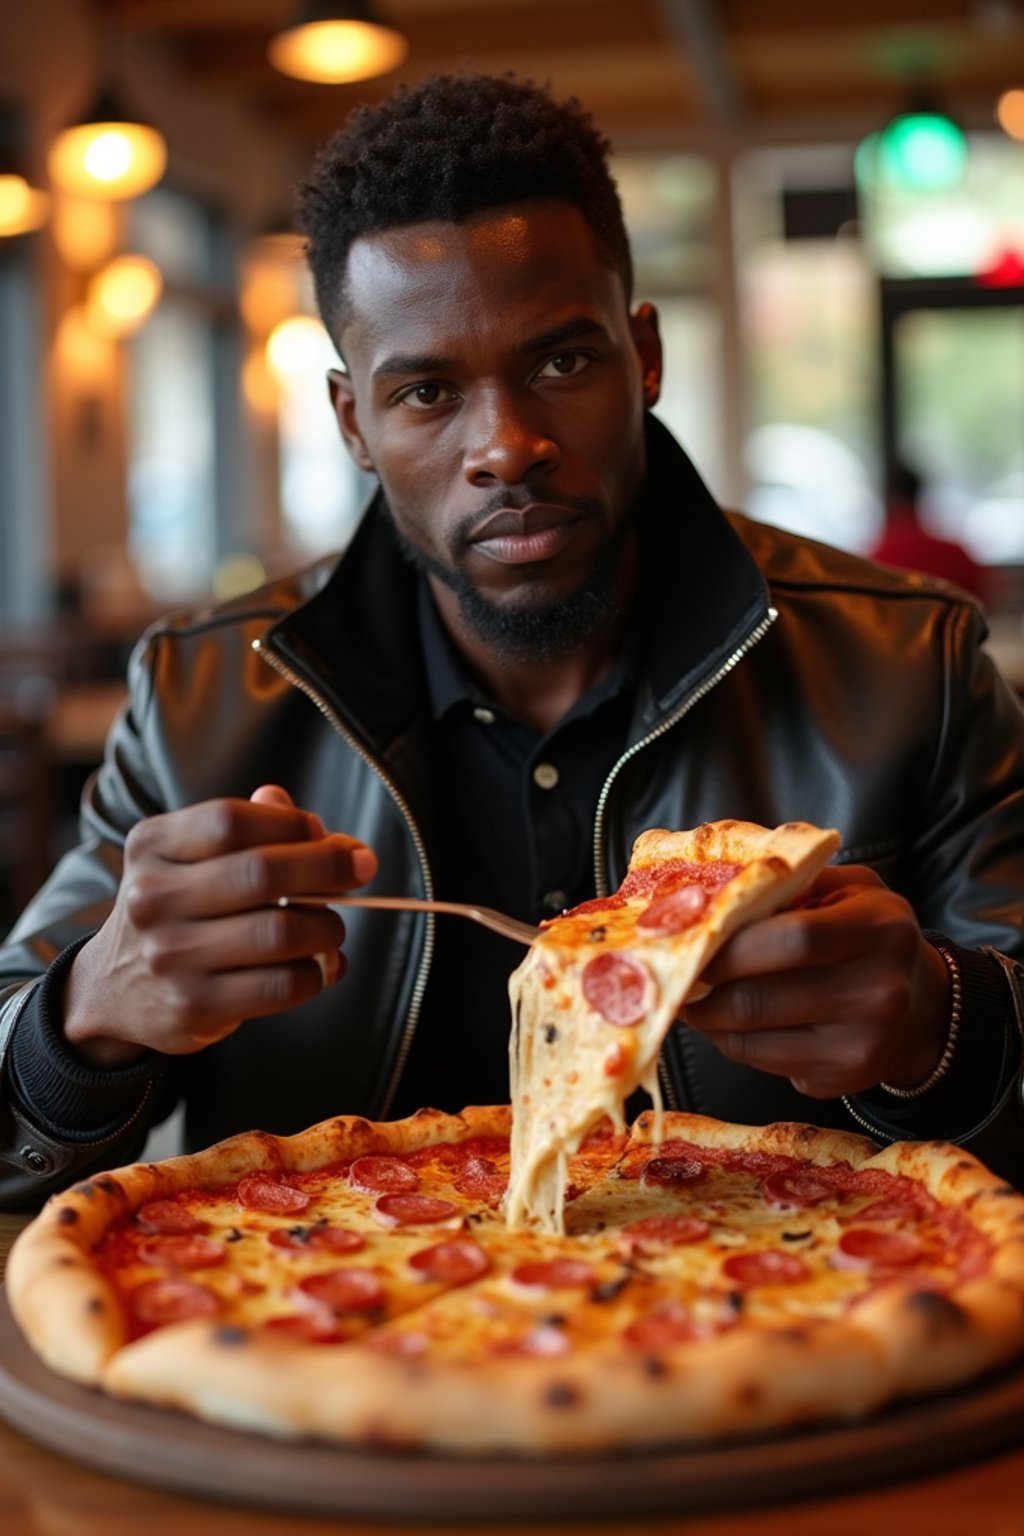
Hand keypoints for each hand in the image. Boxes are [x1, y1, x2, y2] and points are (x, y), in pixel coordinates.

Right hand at [63, 785, 377, 1065]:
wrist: (113, 987)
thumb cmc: (177, 910)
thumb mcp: (192, 857)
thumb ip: (253, 831)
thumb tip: (323, 831)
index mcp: (153, 846)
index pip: (231, 821)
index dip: (291, 824)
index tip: (326, 835)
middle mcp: (153, 899)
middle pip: (262, 872)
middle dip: (328, 867)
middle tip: (360, 870)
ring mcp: (170, 957)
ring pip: (280, 933)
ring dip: (327, 927)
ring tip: (330, 927)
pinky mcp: (193, 1008)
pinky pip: (282, 985)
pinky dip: (316, 973)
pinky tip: (317, 967)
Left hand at [682, 866, 950, 1097]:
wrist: (922, 1007)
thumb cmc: (872, 935)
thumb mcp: (850, 888)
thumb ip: (792, 883)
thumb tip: (712, 896)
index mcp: (881, 930)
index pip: (794, 940)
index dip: (732, 946)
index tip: (695, 943)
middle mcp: (878, 993)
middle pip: (760, 999)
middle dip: (702, 989)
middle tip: (675, 975)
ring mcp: (860, 1046)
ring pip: (750, 1040)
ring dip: (707, 1019)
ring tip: (692, 997)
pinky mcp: (840, 1081)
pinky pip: (762, 1063)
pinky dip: (733, 1041)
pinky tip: (728, 1021)